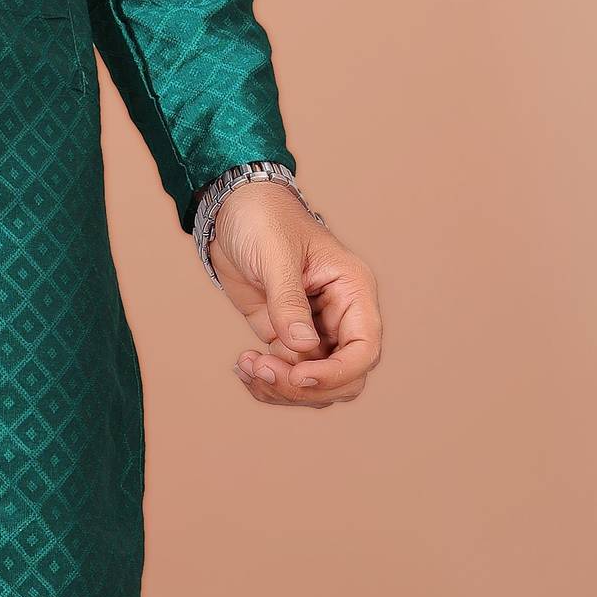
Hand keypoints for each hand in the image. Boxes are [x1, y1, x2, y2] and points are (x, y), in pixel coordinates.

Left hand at [207, 181, 382, 409]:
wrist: (231, 209)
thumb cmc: (263, 218)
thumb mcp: (276, 256)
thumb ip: (289, 302)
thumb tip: (302, 348)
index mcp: (352, 290)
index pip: (365, 349)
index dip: (337, 372)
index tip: (298, 375)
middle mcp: (340, 315)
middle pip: (342, 376)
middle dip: (304, 385)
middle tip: (262, 370)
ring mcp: (313, 329)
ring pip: (314, 382)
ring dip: (281, 387)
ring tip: (247, 366)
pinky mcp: (284, 335)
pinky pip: (287, 374)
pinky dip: (266, 380)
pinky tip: (243, 366)